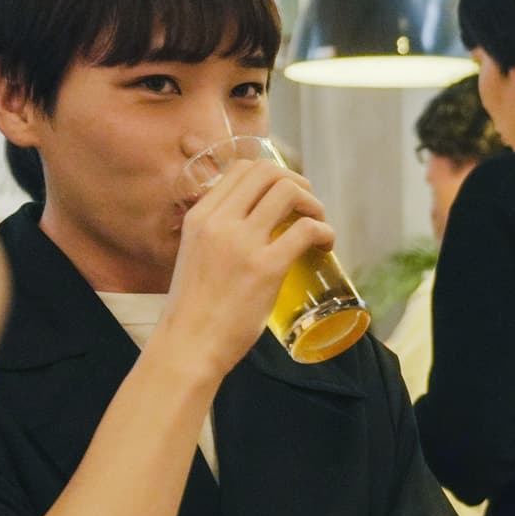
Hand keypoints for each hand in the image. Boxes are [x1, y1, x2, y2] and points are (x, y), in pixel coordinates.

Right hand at [157, 158, 333, 381]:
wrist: (188, 346)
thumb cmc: (194, 310)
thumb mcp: (195, 255)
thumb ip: (216, 235)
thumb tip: (250, 225)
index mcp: (200, 217)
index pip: (242, 169)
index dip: (274, 175)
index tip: (288, 197)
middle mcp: (218, 222)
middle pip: (268, 172)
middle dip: (298, 183)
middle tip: (309, 209)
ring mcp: (242, 243)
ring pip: (289, 192)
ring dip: (314, 204)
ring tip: (318, 226)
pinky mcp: (266, 268)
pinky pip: (306, 230)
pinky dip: (324, 232)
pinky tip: (326, 246)